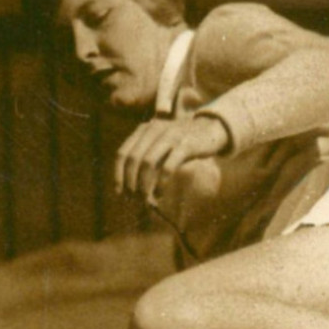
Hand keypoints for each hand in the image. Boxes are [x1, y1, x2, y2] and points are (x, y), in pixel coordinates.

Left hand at [114, 114, 229, 201]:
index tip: (119, 192)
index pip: (122, 153)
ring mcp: (170, 136)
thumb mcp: (159, 142)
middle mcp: (154, 130)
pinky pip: (167, 168)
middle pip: (133, 159)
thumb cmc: (181, 141)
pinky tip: (159, 194)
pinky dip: (160, 184)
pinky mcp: (185, 145)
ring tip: (144, 199)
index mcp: (144, 129)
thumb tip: (129, 185)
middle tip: (132, 199)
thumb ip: (145, 156)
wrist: (211, 129)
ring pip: (147, 163)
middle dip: (130, 182)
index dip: (118, 174)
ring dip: (143, 185)